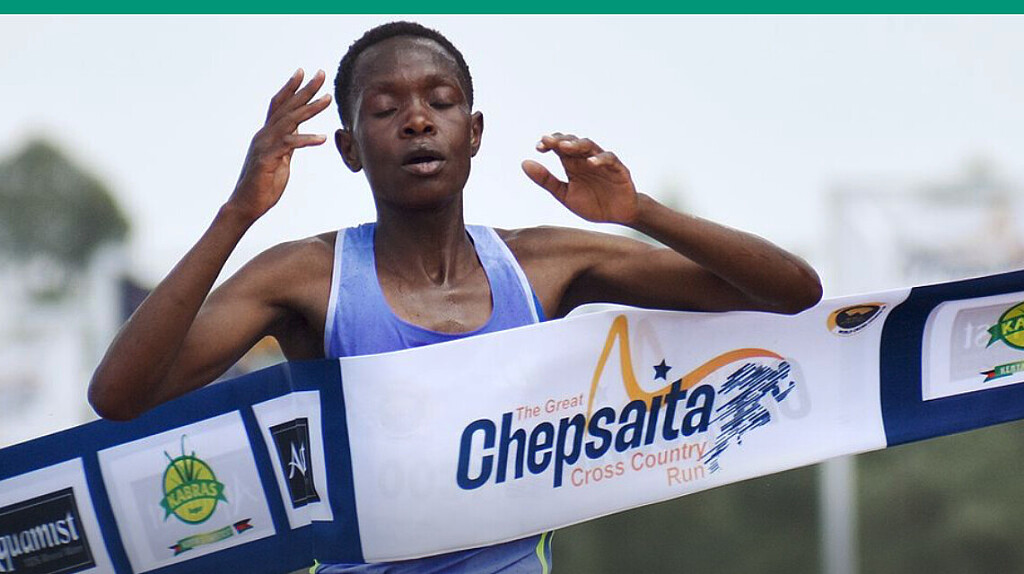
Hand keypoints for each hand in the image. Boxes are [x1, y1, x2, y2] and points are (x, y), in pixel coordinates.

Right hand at [229, 69, 332, 221]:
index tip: (303, 72)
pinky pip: (289, 145)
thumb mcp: (281, 160)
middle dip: (304, 89)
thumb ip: (288, 145)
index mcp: (267, 134)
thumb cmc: (264, 185)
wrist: (246, 205)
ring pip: (289, 121)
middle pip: (287, 106)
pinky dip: (306, 140)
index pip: (279, 104)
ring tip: (328, 99)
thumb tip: (298, 134)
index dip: (291, 87)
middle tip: (321, 73)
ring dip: (310, 109)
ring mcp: (265, 145)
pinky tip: (322, 138)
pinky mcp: (268, 159)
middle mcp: (264, 135)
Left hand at [522, 133, 639, 224]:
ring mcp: (603, 163)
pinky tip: (591, 162)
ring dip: (578, 145)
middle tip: (548, 141)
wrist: (617, 216)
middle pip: (573, 142)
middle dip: (561, 140)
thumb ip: (546, 180)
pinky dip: (601, 159)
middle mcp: (586, 159)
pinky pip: (610, 160)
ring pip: (591, 147)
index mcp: (573, 164)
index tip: (538, 147)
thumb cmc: (592, 204)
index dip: (549, 144)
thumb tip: (524, 163)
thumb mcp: (565, 195)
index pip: (559, 147)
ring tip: (566, 146)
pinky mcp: (619, 170)